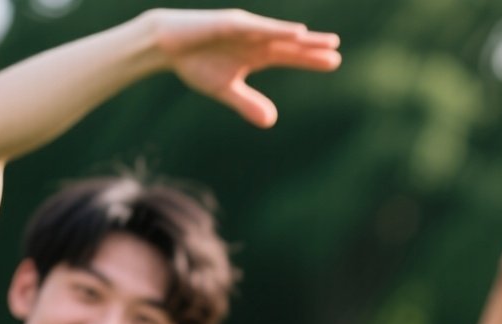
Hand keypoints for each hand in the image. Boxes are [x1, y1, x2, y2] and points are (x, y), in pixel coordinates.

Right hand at [144, 9, 341, 127]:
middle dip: (313, 47)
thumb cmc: (195, 63)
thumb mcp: (225, 89)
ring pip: (278, 33)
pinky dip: (276, 30)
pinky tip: (295, 33)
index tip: (334, 62)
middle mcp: (255, 39)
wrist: (164, 45)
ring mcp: (244, 29)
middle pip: (290, 43)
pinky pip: (257, 28)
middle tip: (336, 50)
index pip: (290, 56)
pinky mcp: (229, 23)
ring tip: (324, 40)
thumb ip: (248, 104)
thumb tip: (272, 122)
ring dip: (300, 37)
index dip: (310, 59)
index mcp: (256, 53)